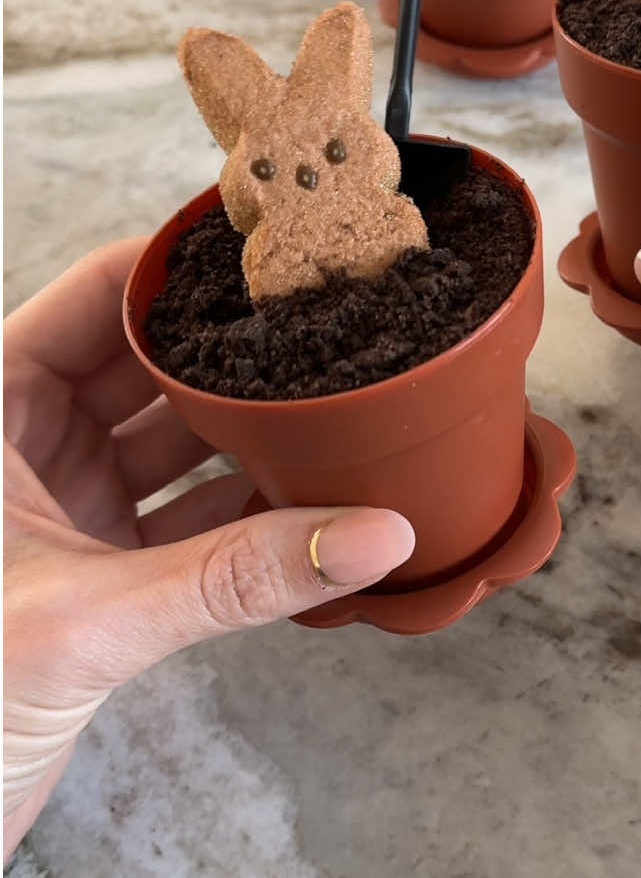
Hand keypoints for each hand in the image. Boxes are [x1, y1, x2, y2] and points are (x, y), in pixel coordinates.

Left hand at [3, 241, 414, 859]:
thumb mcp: (88, 620)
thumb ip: (233, 576)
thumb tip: (367, 533)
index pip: (97, 297)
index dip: (182, 273)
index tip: (268, 258)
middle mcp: (26, 441)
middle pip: (151, 364)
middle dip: (235, 356)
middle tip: (326, 331)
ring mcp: (65, 503)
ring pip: (176, 442)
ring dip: (248, 439)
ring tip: (334, 414)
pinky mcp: (96, 566)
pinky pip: (187, 517)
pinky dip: (244, 514)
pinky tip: (309, 508)